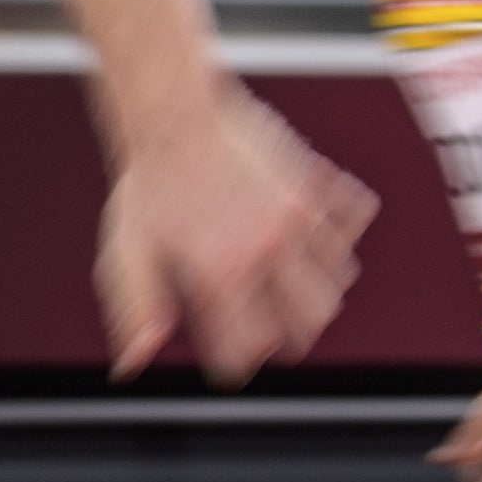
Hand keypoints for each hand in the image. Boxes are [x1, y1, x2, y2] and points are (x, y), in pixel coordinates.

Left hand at [93, 89, 373, 382]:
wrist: (172, 115)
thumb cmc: (147, 185)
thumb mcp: (127, 253)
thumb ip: (137, 311)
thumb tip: (132, 366)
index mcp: (219, 273)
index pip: (248, 346)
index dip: (237, 362)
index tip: (230, 360)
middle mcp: (266, 248)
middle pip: (312, 321)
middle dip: (295, 336)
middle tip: (274, 331)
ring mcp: (296, 214)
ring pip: (338, 278)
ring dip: (319, 288)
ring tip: (289, 284)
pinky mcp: (312, 182)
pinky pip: (354, 217)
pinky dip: (342, 232)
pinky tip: (312, 233)